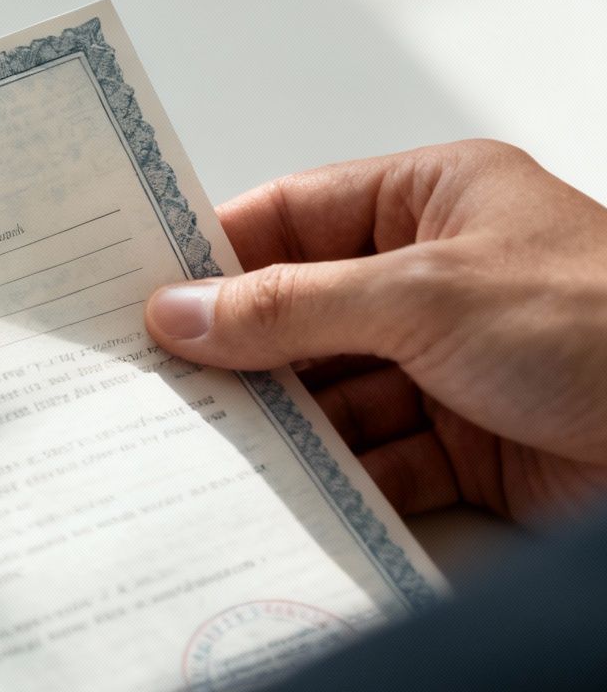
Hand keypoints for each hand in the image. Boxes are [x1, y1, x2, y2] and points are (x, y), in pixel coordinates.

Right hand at [143, 140, 606, 524]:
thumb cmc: (599, 324)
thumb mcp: (423, 296)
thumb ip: (292, 307)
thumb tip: (179, 310)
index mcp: (434, 200)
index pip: (293, 215)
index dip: (213, 251)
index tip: (131, 288)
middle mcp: (438, 277)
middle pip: (303, 311)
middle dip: (234, 349)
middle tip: (143, 379)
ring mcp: (454, 364)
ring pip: (331, 393)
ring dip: (275, 422)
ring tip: (190, 442)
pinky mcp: (472, 447)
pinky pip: (375, 460)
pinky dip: (328, 478)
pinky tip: (270, 491)